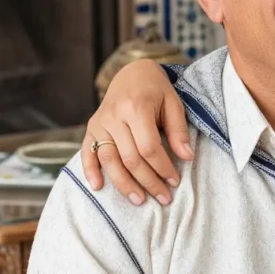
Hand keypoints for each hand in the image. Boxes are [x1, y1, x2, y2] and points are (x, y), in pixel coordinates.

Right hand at [81, 59, 191, 205]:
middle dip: (148, 181)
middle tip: (163, 197)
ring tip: (139, 200)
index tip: (174, 181)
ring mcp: (100, 123)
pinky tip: (99, 187)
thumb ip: (178, 131)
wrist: (132, 73)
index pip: (149, 148)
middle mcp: (115, 116)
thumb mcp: (174, 103)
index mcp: (137, 108)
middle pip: (130, 158)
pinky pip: (88, 152)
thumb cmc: (156, 90)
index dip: (163, 168)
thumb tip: (187, 158)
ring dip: (123, 184)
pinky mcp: (91, 128)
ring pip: (109, 160)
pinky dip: (90, 171)